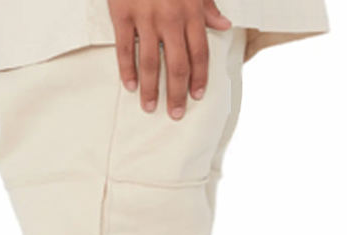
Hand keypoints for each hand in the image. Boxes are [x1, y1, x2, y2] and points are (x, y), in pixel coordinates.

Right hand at [108, 0, 231, 119]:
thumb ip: (207, 5)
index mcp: (190, 10)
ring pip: (151, 62)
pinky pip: (125, 48)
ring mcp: (145, 17)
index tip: (197, 96)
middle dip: (178, 92)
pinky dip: (128, 69)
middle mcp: (171, 17)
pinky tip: (131, 86)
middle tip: (176, 113)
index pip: (200, 53)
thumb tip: (224, 24)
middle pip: (178, 65)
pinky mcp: (122, 13)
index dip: (199, 77)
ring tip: (150, 107)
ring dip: (152, 88)